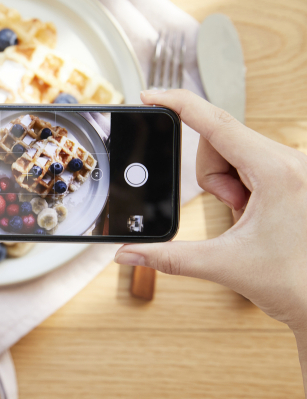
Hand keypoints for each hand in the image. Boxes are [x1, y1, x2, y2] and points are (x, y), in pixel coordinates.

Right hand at [115, 89, 306, 331]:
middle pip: (220, 141)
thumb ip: (166, 257)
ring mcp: (293, 166)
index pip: (216, 124)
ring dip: (226, 185)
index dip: (179, 105)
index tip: (151, 96)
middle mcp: (291, 160)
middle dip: (212, 177)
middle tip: (233, 210)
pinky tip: (254, 213)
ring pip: (232, 153)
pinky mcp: (291, 175)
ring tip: (246, 216)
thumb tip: (126, 253)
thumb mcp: (221, 264)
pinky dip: (238, 187)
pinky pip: (248, 163)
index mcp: (278, 172)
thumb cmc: (292, 283)